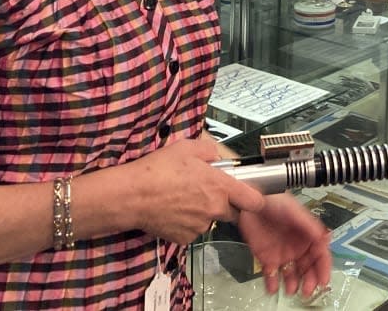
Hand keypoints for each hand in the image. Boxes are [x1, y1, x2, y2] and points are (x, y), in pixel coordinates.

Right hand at [93, 136, 265, 245]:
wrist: (132, 195)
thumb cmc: (158, 170)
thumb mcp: (186, 148)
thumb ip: (208, 151)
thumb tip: (215, 157)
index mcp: (220, 186)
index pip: (253, 200)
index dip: (255, 198)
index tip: (251, 196)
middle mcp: (214, 209)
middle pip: (231, 211)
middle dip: (223, 202)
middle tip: (203, 190)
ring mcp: (200, 226)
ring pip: (209, 220)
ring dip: (202, 211)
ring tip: (180, 198)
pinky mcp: (185, 238)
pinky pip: (192, 230)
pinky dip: (186, 222)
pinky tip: (172, 210)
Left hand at [238, 193, 331, 298]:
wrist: (251, 202)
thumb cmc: (274, 201)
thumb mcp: (294, 211)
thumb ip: (309, 225)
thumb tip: (325, 237)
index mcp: (307, 236)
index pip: (320, 255)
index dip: (323, 268)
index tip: (323, 280)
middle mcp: (297, 248)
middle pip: (308, 269)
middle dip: (310, 281)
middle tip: (308, 290)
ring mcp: (283, 254)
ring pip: (292, 275)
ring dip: (293, 284)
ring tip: (290, 289)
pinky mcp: (267, 259)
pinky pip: (272, 275)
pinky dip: (272, 284)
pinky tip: (272, 288)